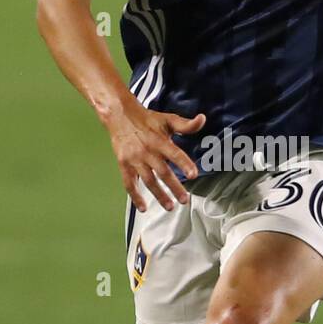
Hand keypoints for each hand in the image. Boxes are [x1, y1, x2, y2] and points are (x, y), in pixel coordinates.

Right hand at [99, 95, 205, 211]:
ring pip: (148, 180)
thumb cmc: (147, 120)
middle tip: (184, 199)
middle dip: (174, 187)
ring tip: (170, 206)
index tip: (193, 175)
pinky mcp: (124, 165)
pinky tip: (142, 207)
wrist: (120, 116)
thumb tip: (202, 119)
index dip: (184, 164)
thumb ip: (186, 124)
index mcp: (159, 140)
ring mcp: (135, 160)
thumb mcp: (168, 120)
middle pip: (162, 172)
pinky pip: (129, 183)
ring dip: (159, 195)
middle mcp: (147, 151)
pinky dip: (135, 196)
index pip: (174, 153)